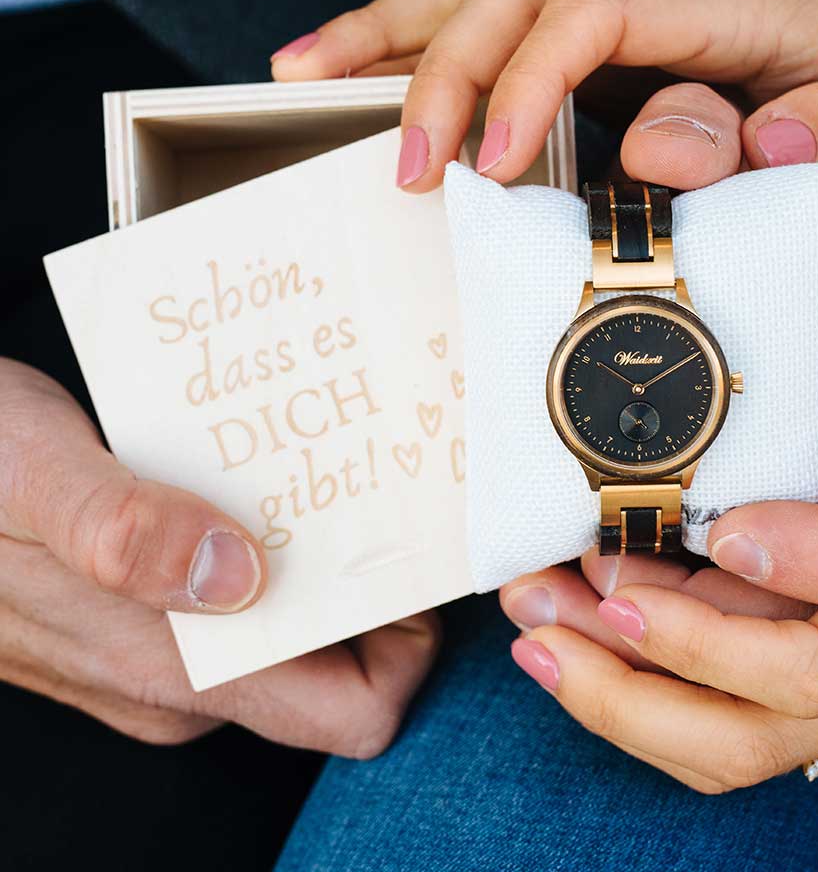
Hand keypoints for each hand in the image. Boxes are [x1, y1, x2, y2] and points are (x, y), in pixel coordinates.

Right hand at [0, 359, 438, 755]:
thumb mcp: (36, 476)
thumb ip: (123, 532)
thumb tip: (233, 574)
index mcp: (175, 669)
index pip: (354, 708)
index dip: (409, 643)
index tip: (418, 554)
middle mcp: (182, 678)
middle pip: (335, 660)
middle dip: (374, 585)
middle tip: (394, 492)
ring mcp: (163, 650)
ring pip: (290, 626)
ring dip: (326, 557)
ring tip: (339, 471)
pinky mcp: (146, 615)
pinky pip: (245, 599)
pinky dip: (276, 546)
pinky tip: (270, 477)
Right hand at [271, 0, 817, 195]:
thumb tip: (719, 146)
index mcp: (715, 1)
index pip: (593, 12)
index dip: (531, 80)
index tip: (497, 165)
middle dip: (445, 78)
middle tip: (406, 171)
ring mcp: (602, 6)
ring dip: (387, 40)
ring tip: (304, 81)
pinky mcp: (578, 40)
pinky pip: (480, 26)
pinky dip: (406, 45)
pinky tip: (345, 71)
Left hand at [498, 321, 817, 791]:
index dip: (736, 603)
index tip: (664, 543)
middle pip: (772, 709)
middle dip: (647, 663)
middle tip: (554, 598)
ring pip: (735, 740)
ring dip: (620, 694)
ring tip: (536, 627)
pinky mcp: (817, 692)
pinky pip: (722, 731)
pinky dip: (637, 699)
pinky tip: (572, 645)